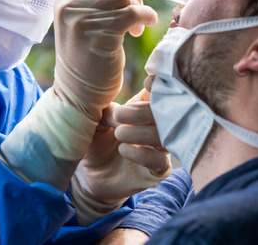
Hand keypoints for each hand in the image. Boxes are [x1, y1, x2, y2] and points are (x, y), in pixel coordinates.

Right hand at [0, 0, 157, 191]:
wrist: (79, 95)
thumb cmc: (88, 60)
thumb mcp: (84, 23)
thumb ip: (96, 1)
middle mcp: (68, 5)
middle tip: (140, 14)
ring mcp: (80, 19)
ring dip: (139, 8)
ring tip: (139, 28)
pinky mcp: (97, 33)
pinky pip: (131, 13)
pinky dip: (145, 17)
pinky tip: (144, 28)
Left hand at [71, 89, 171, 224]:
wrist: (90, 176)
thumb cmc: (96, 142)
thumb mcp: (96, 122)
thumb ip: (108, 111)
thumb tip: (117, 111)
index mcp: (145, 108)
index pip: (162, 91)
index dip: (159, 85)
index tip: (146, 82)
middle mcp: (158, 127)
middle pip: (166, 113)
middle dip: (143, 112)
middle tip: (118, 116)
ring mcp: (160, 149)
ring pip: (165, 136)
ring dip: (141, 132)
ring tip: (118, 133)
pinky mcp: (157, 171)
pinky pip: (160, 161)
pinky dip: (142, 154)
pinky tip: (123, 150)